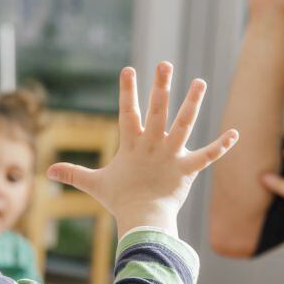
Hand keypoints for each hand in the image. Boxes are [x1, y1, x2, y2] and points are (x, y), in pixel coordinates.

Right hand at [48, 63, 238, 235]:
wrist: (143, 220)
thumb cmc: (121, 200)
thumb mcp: (95, 184)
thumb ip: (74, 173)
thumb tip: (48, 170)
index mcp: (132, 144)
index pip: (128, 112)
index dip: (127, 91)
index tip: (128, 69)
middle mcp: (153, 145)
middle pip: (157, 110)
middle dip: (160, 86)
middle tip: (165, 63)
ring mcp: (171, 155)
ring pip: (184, 124)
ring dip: (193, 103)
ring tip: (200, 82)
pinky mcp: (187, 170)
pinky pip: (207, 156)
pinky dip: (221, 146)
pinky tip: (235, 134)